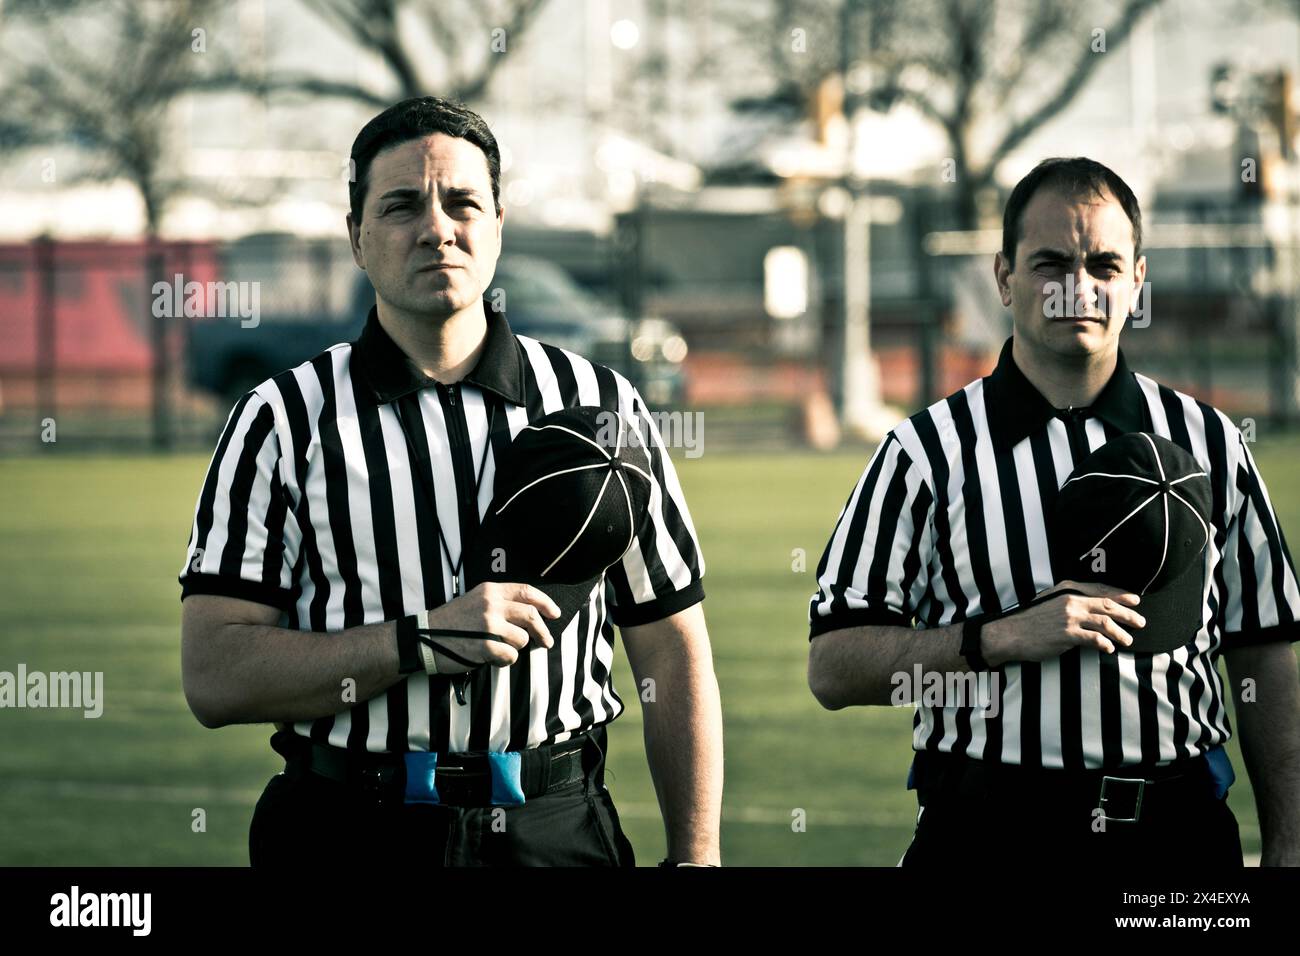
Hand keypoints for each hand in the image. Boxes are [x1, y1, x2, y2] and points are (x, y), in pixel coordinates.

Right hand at [420, 582, 560, 673]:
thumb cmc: (452, 622)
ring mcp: (488, 625)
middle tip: (546, 642)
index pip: (527, 592)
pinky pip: (510, 656)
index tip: (555, 614)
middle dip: (543, 631)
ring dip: (515, 648)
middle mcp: (491, 604)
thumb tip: (531, 615)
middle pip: (531, 615)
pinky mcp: (485, 646)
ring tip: (498, 649)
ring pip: (522, 639)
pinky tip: (490, 658)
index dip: (546, 603)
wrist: (424, 637)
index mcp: (490, 591)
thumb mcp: (475, 600)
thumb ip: (500, 602)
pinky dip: (504, 661)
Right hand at [980, 580, 1145, 666]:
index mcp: (1067, 589)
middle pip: (1107, 605)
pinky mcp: (1067, 634)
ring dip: (1120, 632)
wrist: (1010, 633)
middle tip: (1140, 622)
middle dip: (1127, 614)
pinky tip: (1110, 649)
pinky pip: (1094, 639)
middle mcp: (1071, 600)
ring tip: (1129, 640)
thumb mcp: (1050, 603)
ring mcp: (1069, 617)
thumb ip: (1070, 603)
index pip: (1100, 590)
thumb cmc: (1029, 621)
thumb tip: (1091, 610)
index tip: (1135, 601)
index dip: (1121, 596)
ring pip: (1105, 623)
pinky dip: (1105, 644)